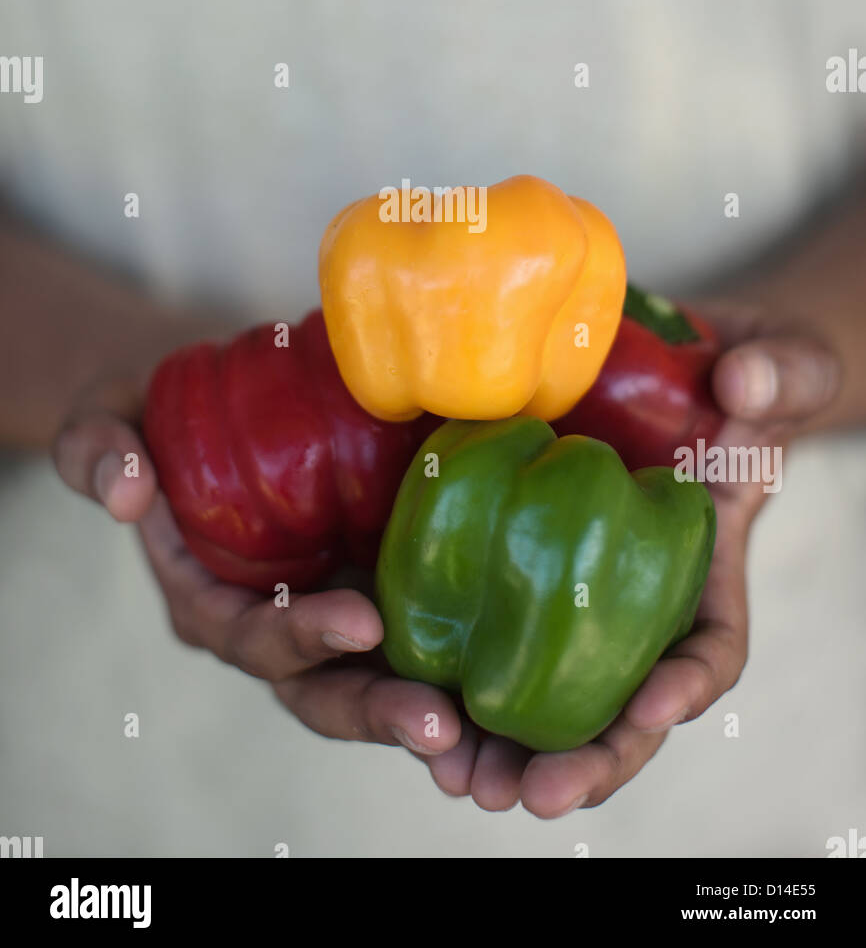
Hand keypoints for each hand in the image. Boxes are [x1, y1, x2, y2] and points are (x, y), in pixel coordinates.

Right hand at [52, 375, 463, 759]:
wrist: (220, 408)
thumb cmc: (159, 417)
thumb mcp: (109, 417)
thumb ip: (97, 448)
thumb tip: (127, 491)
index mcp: (214, 603)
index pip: (254, 639)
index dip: (302, 638)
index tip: (360, 621)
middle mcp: (278, 628)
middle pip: (326, 689)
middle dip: (377, 712)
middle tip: (438, 725)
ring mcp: (336, 615)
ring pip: (383, 683)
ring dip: (430, 714)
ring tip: (484, 733)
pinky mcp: (387, 590)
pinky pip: (426, 639)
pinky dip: (467, 664)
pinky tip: (525, 675)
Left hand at [412, 296, 840, 816]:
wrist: (663, 378)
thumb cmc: (728, 390)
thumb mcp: (772, 376)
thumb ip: (773, 382)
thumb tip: (746, 385)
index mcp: (707, 586)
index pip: (707, 654)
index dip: (686, 686)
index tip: (654, 706)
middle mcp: (639, 612)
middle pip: (619, 709)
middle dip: (584, 761)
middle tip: (534, 794)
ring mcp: (574, 601)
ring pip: (547, 698)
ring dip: (507, 750)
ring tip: (461, 779)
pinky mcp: (511, 573)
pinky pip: (483, 634)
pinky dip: (452, 681)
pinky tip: (413, 706)